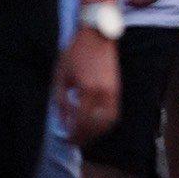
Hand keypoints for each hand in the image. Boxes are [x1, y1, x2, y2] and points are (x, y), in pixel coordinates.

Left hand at [55, 29, 119, 144]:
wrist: (97, 35)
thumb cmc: (75, 53)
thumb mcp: (61, 76)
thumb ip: (61, 101)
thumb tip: (63, 122)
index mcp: (87, 90)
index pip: (82, 121)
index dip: (74, 134)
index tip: (67, 140)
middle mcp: (104, 93)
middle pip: (96, 125)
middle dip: (85, 137)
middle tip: (74, 142)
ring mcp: (113, 91)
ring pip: (109, 121)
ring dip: (97, 132)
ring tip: (85, 136)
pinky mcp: (118, 88)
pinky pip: (114, 112)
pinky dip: (106, 123)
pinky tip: (96, 124)